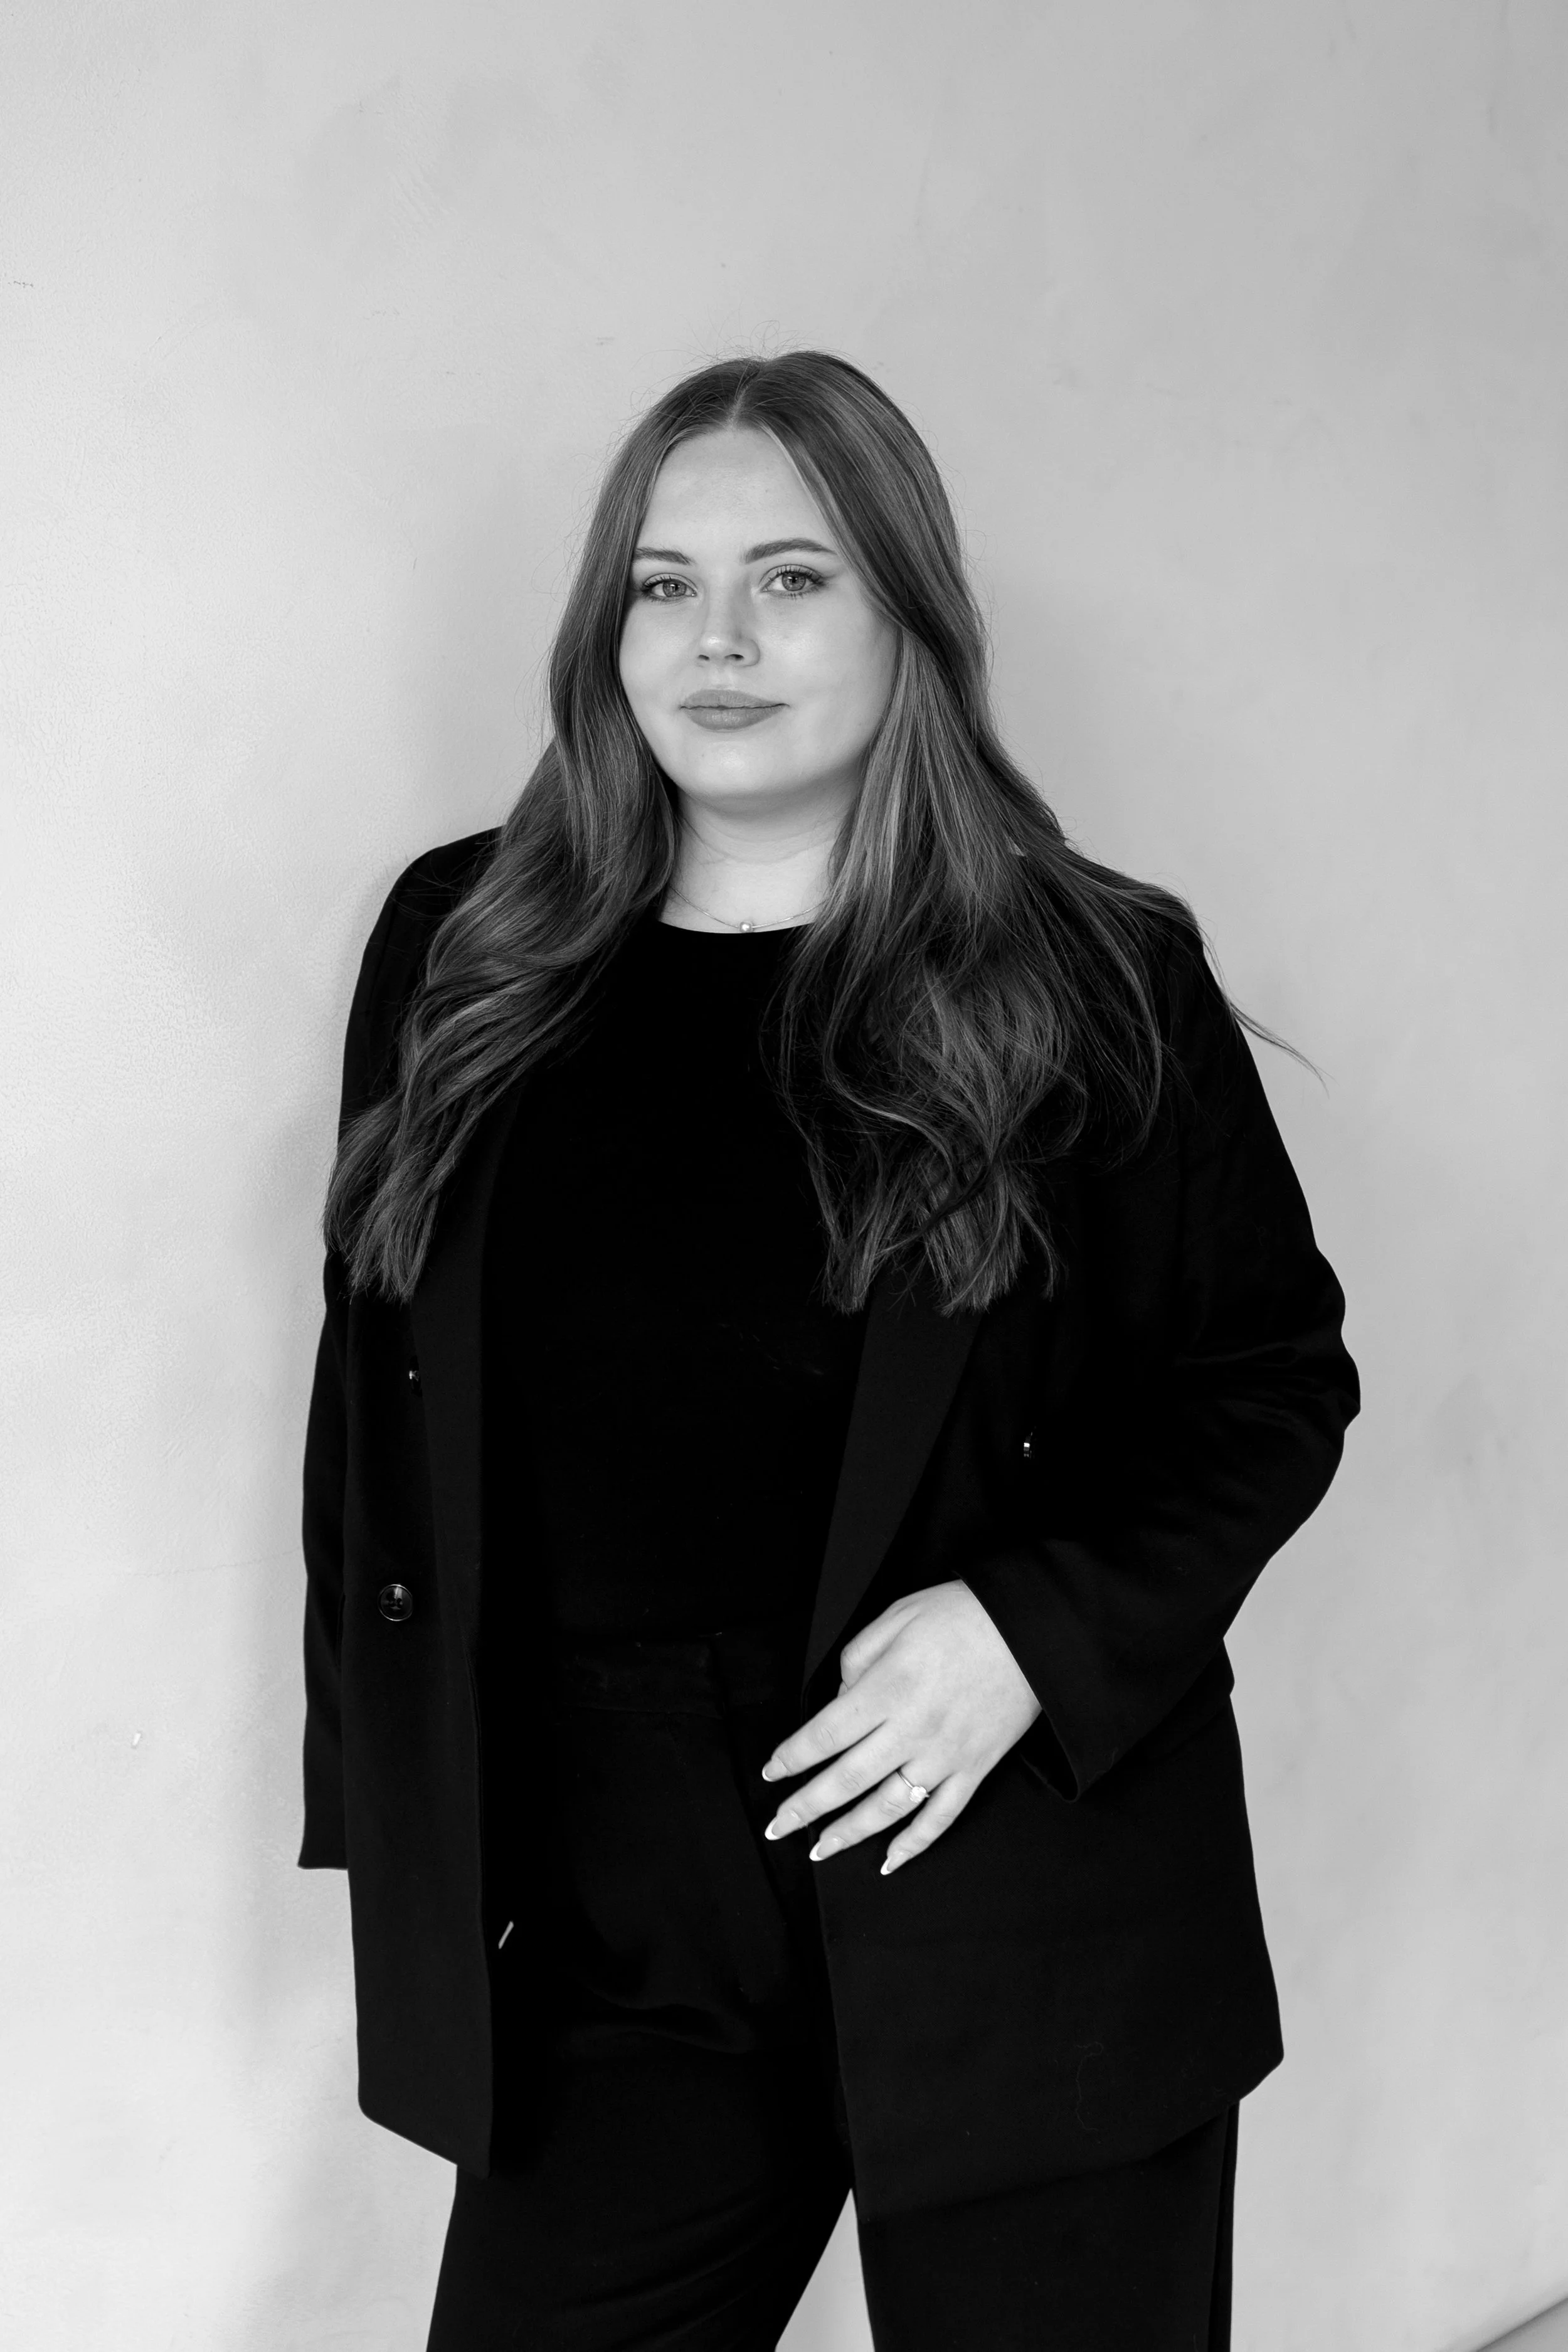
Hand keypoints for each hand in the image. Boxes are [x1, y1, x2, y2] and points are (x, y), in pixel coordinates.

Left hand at [761, 1582, 1041, 1873]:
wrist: (1032, 1630)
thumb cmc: (962, 1615)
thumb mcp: (897, 1616)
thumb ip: (857, 1658)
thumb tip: (839, 1699)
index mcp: (887, 1689)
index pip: (824, 1734)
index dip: (792, 1757)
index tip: (771, 1771)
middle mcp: (911, 1730)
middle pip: (846, 1779)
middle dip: (805, 1807)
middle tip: (777, 1826)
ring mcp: (945, 1756)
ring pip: (888, 1808)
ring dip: (849, 1833)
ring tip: (821, 1849)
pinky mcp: (975, 1769)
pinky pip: (941, 1818)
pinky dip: (914, 1845)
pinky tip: (890, 1862)